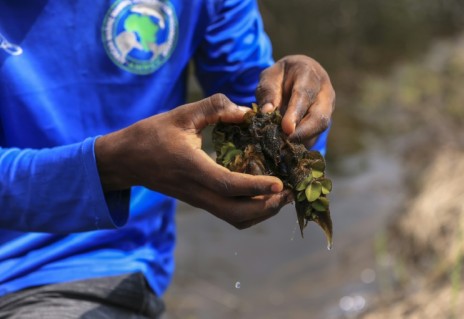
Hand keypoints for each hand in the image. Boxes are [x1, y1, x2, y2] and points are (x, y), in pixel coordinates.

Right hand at [95, 94, 292, 228]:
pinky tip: (261, 195)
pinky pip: (228, 214)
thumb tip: (247, 111)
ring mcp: (197, 199)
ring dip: (260, 212)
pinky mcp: (198, 201)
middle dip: (266, 207)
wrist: (126, 160)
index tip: (280, 183)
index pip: (228, 185)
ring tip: (281, 196)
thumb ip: (214, 108)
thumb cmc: (152, 134)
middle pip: (236, 213)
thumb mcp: (181, 114)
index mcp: (192, 167)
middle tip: (289, 193)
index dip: (256, 186)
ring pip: (233, 218)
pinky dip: (249, 212)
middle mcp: (196, 190)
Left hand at [256, 55, 334, 144]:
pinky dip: (302, 141)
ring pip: (321, 126)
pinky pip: (316, 133)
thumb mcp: (269, 78)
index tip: (286, 128)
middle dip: (303, 131)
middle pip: (320, 114)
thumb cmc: (280, 77)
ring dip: (303, 138)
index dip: (296, 113)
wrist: (294, 76)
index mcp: (308, 73)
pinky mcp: (325, 119)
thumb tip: (266, 112)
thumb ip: (268, 92)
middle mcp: (324, 90)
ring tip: (284, 145)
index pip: (304, 94)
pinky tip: (288, 146)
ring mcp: (328, 106)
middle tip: (285, 142)